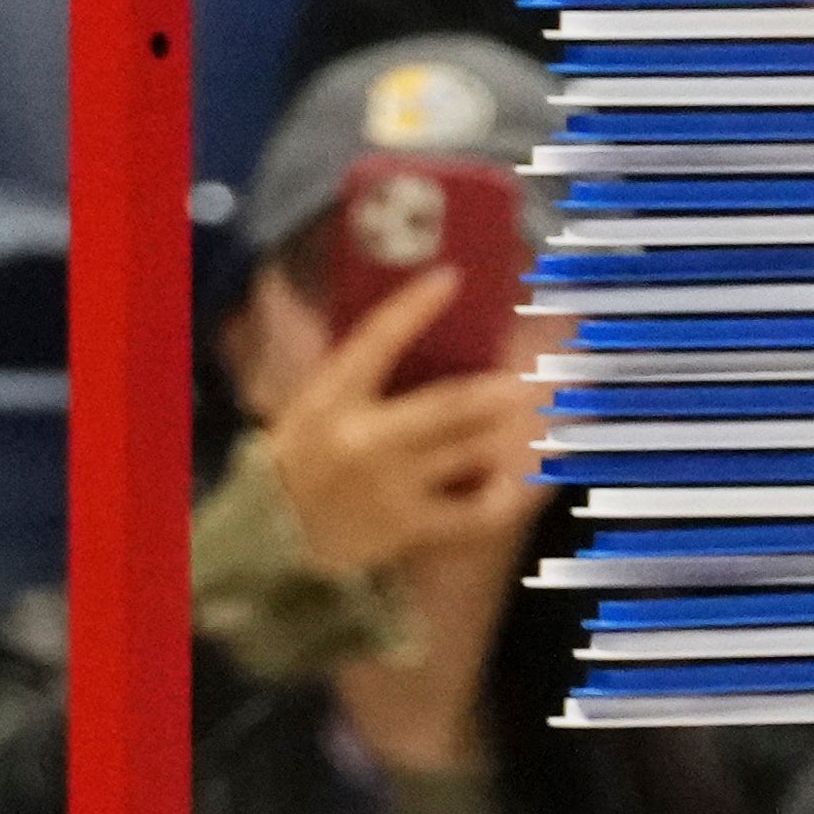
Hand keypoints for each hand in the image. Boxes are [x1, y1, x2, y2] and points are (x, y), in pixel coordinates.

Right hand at [261, 267, 541, 586]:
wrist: (273, 534)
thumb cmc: (301, 458)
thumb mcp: (313, 404)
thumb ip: (357, 372)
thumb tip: (409, 328)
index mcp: (333, 397)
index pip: (376, 339)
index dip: (413, 307)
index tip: (450, 278)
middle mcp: (365, 438)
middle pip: (447, 406)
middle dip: (497, 391)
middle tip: (533, 377)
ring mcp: (391, 485)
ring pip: (467, 452)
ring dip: (506, 434)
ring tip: (539, 421)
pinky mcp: (409, 526)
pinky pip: (469, 512)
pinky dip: (497, 497)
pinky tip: (515, 482)